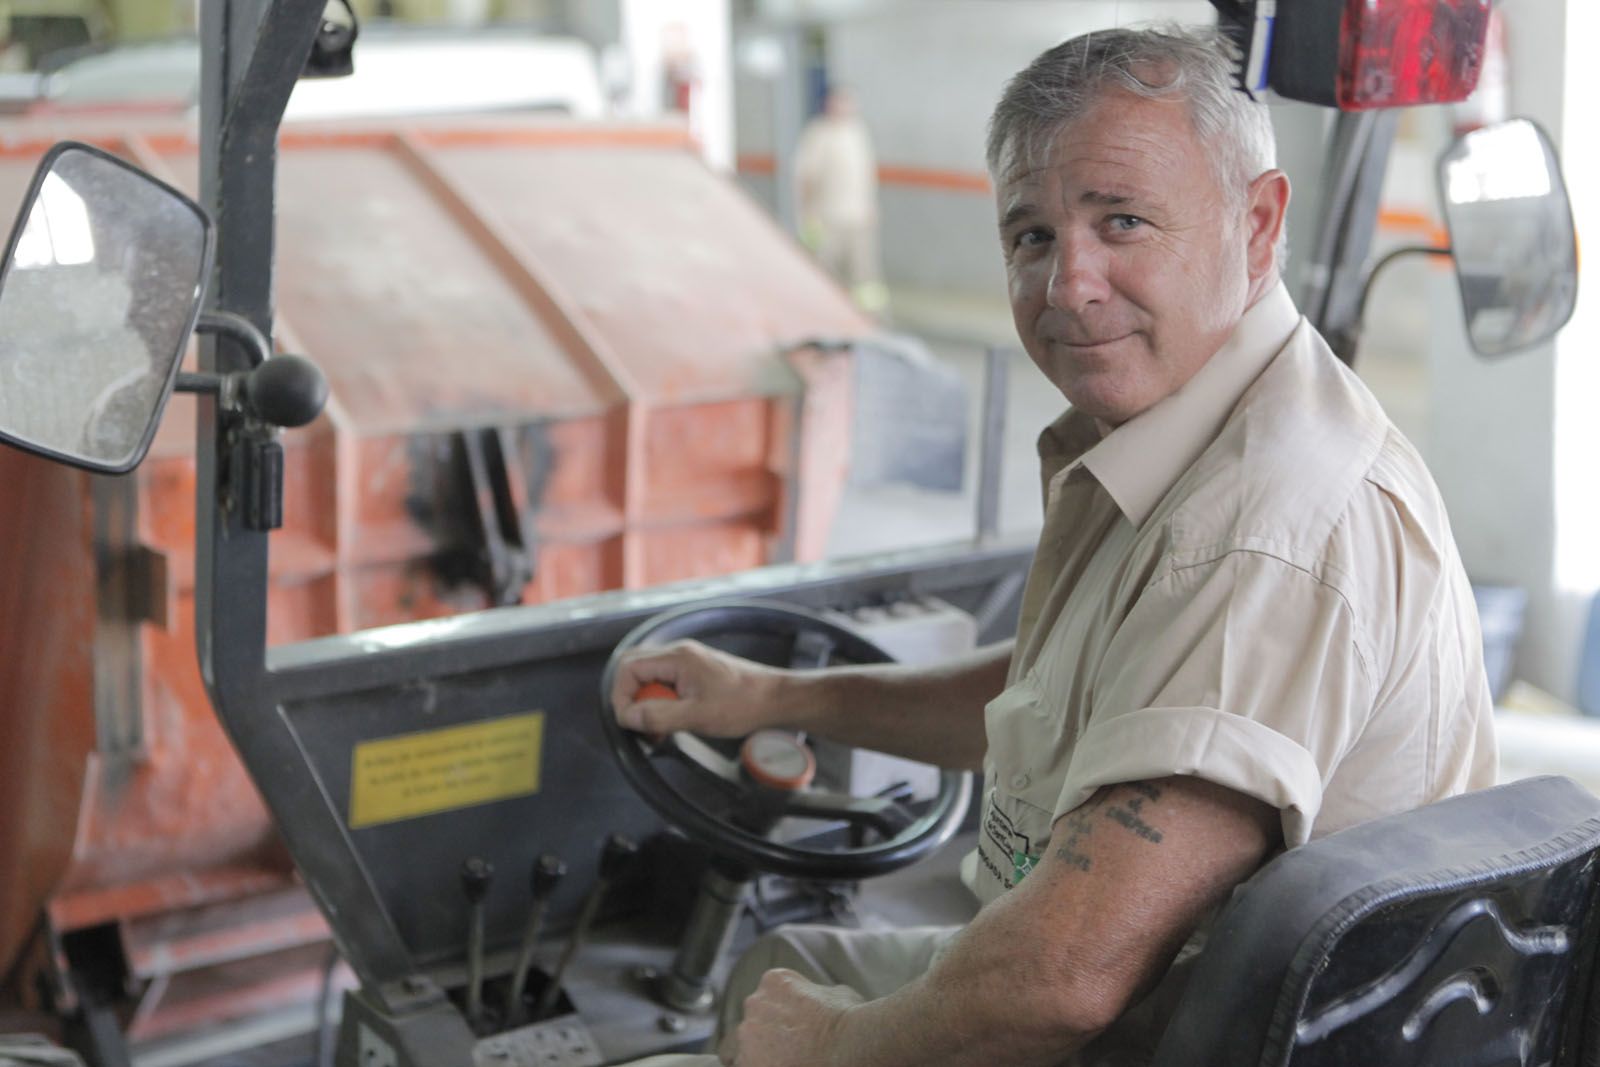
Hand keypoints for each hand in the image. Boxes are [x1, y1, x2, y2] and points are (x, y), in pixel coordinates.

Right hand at [610, 639, 784, 737]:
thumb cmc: (743, 705)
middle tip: (642, 727)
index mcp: (677, 658)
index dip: (621, 695)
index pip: (629, 667)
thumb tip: (627, 716)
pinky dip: (662, 705)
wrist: (775, 700)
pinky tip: (672, 725)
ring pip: (650, 680)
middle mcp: (679, 655)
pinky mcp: (695, 675)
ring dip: (648, 706)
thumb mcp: (698, 715)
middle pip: (635, 671)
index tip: (630, 721)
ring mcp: (687, 663)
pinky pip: (665, 686)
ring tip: (658, 731)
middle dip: (632, 701)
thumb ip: (660, 715)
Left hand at [719, 970, 864, 1066]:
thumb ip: (817, 994)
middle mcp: (754, 1003)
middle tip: (790, 1052)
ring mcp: (747, 1035)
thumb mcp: (837, 993)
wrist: (849, 1045)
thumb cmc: (849, 1019)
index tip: (794, 1031)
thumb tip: (820, 1001)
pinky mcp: (747, 1063)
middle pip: (753, 1025)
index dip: (780, 1018)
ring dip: (760, 1058)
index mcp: (774, 981)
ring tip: (785, 1064)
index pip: (767, 999)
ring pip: (743, 1051)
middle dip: (767, 1038)